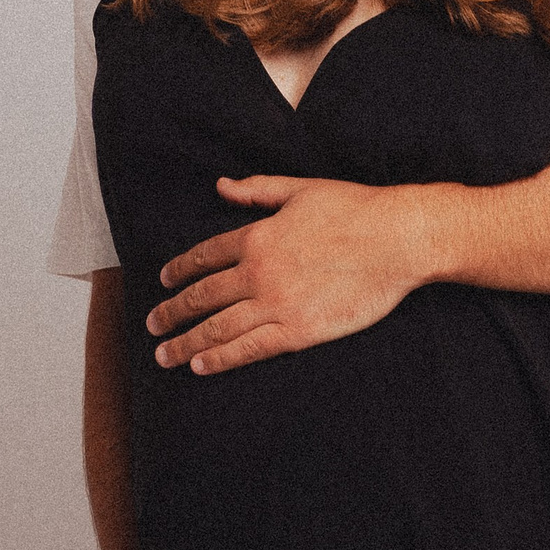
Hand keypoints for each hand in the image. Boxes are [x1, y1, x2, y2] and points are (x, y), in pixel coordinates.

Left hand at [146, 175, 430, 373]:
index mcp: (257, 236)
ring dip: (185, 342)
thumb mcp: (300, 189)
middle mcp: (258, 272)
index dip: (180, 271)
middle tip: (152, 324)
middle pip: (202, 297)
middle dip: (172, 312)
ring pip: (218, 328)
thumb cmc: (355, 209)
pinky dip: (220, 358)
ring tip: (163, 354)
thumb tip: (221, 184)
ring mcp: (277, 304)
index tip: (165, 281)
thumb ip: (256, 189)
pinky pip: (249, 349)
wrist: (397, 239)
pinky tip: (199, 365)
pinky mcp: (299, 331)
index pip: (205, 257)